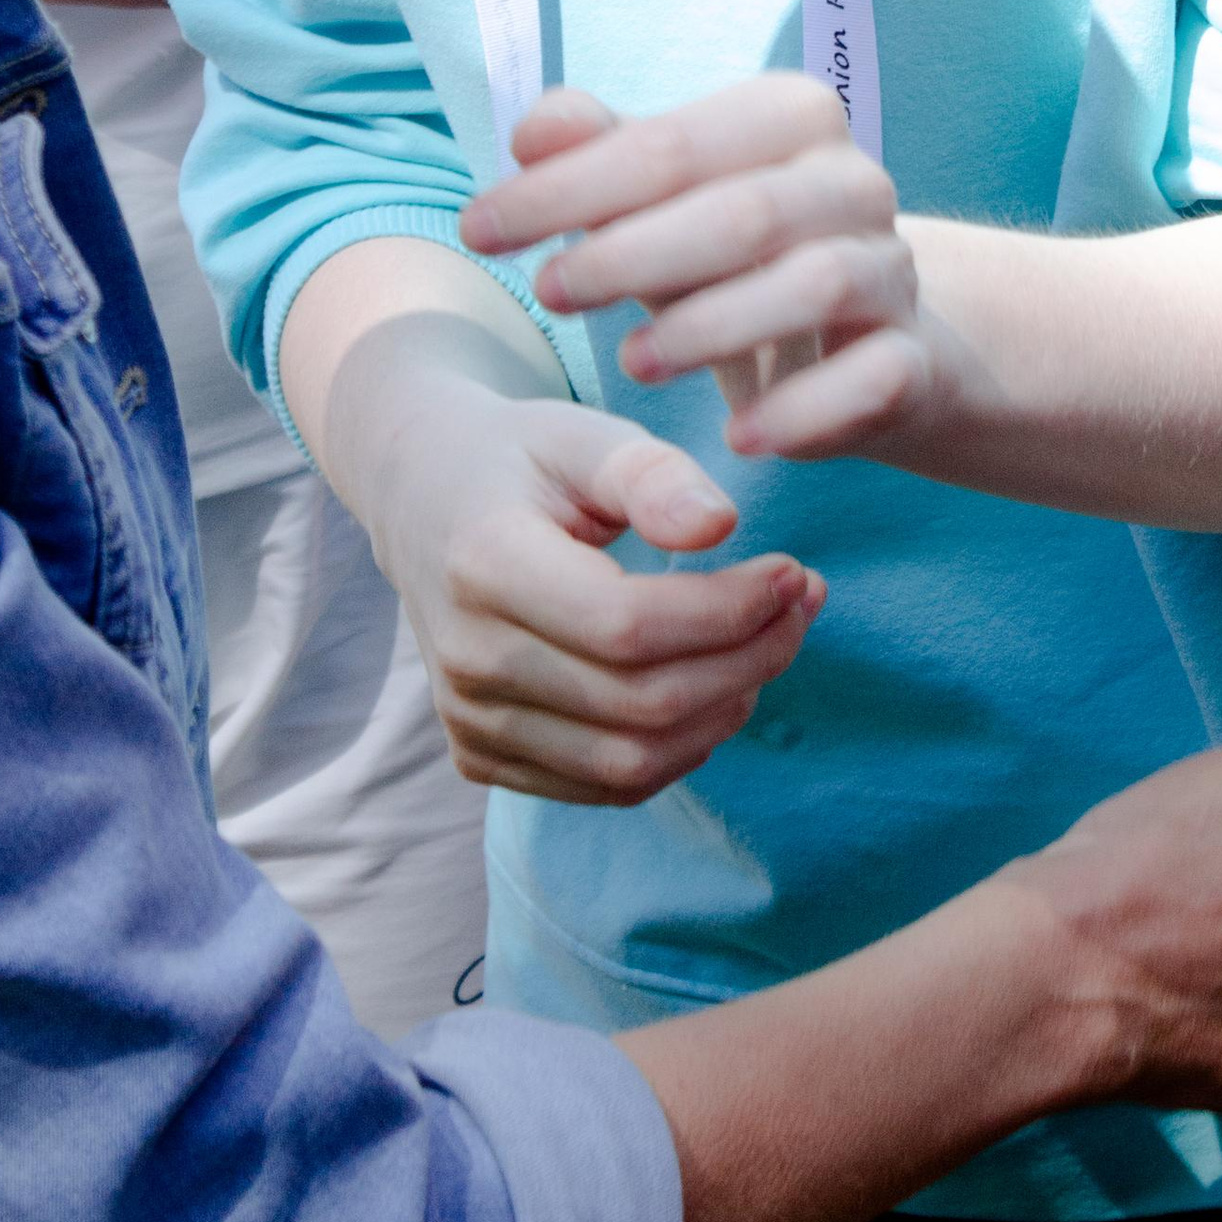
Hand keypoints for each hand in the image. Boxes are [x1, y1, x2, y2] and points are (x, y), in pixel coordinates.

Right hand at [364, 364, 822, 804]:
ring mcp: (467, 717)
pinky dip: (679, 749)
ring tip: (766, 643)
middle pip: (640, 703)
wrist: (421, 503)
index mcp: (483, 564)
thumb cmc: (518, 460)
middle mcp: (467, 657)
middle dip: (749, 660)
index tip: (793, 571)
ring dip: (726, 710)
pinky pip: (607, 785)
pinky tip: (712, 685)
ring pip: (631, 762)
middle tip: (801, 604)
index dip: (728, 612)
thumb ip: (652, 474)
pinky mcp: (479, 755)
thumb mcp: (581, 436)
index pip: (627, 626)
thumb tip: (721, 526)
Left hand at [466, 77, 939, 461]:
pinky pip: (871, 378)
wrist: (862, 342)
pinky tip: (736, 437)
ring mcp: (894, 269)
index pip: (668, 144)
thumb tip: (531, 131)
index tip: (477, 227)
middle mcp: (854, 182)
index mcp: (788, 118)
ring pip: (815, 285)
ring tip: (630, 364)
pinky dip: (803, 411)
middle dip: (632, 252)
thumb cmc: (734, 256)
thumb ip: (594, 157)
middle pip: (743, 211)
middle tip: (548, 293)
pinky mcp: (916, 357)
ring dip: (712, 326)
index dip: (565, 186)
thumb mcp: (659, 203)